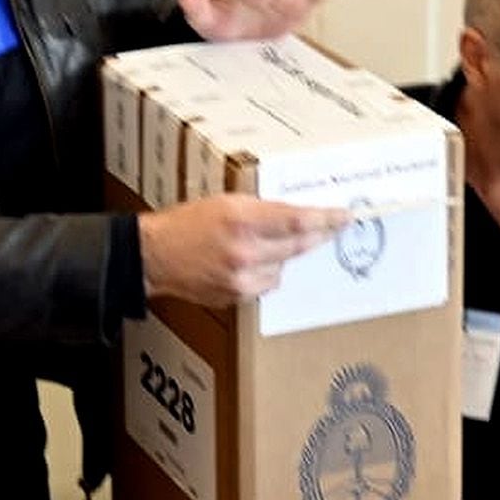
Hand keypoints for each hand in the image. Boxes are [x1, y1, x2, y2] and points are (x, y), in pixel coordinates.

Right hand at [137, 194, 349, 305]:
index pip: (298, 221)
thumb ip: (262, 209)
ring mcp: (242, 279)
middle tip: (332, 227)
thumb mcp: (226, 202)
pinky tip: (248, 262)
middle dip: (318, 235)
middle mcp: (245, 252)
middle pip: (298, 245)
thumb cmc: (186, 223)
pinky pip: (267, 283)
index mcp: (242, 220)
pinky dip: (266, 272)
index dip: (326, 219)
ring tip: (262, 244)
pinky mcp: (237, 296)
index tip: (344, 216)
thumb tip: (299, 216)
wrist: (154, 256)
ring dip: (284, 255)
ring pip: (284, 266)